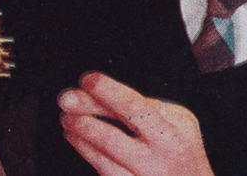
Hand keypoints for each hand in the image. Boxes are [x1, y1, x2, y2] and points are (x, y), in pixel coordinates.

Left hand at [58, 72, 214, 175]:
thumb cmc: (181, 150)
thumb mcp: (178, 121)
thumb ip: (144, 106)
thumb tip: (96, 93)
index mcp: (171, 134)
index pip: (134, 107)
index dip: (107, 91)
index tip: (87, 79)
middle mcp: (159, 160)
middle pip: (112, 137)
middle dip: (84, 116)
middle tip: (65, 101)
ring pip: (103, 159)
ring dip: (80, 135)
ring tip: (67, 118)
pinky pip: (105, 173)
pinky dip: (87, 153)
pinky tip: (77, 139)